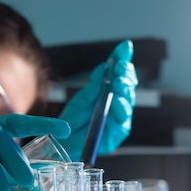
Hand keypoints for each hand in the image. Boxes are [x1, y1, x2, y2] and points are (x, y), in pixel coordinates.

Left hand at [58, 39, 138, 160]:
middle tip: (120, 65)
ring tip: (118, 81)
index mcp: (110, 94)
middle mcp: (118, 105)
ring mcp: (119, 120)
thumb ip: (93, 87)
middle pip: (128, 86)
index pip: (120, 74)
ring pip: (128, 102)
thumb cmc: (72, 122)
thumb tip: (103, 68)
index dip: (123, 60)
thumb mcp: (81, 100)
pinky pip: (121, 121)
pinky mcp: (117, 135)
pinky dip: (120, 109)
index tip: (125, 46)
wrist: (62, 143)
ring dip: (124, 90)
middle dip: (125, 74)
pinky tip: (117, 100)